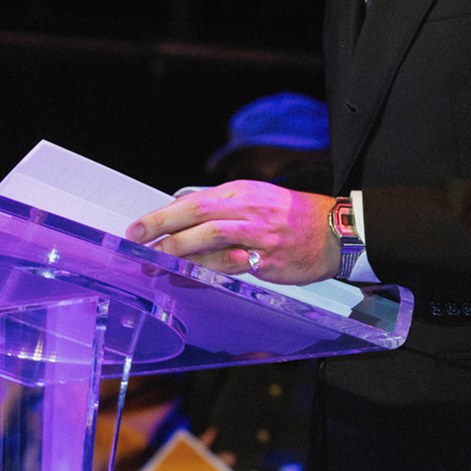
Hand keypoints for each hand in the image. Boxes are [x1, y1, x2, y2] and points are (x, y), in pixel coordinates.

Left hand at [128, 180, 333, 282]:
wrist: (335, 231)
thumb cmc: (293, 216)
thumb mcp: (258, 199)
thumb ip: (223, 208)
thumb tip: (184, 219)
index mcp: (243, 191)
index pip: (193, 200)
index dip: (162, 215)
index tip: (137, 227)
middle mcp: (249, 208)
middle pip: (196, 214)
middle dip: (161, 228)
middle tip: (135, 241)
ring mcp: (259, 234)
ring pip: (210, 237)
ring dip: (177, 251)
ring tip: (155, 262)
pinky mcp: (268, 259)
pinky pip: (228, 265)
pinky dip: (203, 271)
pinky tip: (184, 278)